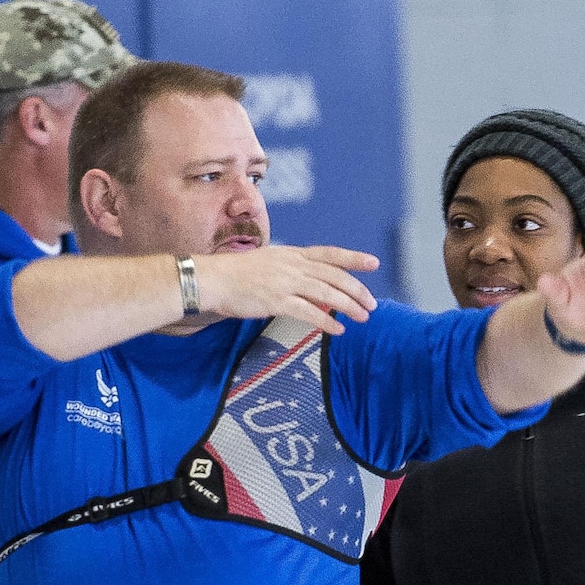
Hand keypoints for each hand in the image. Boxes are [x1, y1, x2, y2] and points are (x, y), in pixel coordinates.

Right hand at [196, 246, 379, 334]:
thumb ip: (291, 270)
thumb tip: (311, 282)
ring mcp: (285, 282)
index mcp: (291, 254)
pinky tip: (338, 330)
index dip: (353, 258)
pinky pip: (309, 312)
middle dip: (357, 290)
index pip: (329, 254)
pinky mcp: (276, 301)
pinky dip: (327, 322)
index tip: (374, 263)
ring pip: (327, 293)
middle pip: (334, 276)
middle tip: (372, 304)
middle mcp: (292, 265)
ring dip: (349, 306)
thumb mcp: (269, 262)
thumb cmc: (235, 274)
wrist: (211, 279)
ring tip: (363, 317)